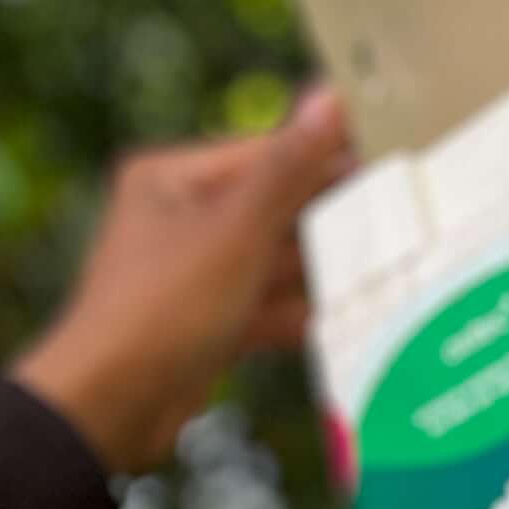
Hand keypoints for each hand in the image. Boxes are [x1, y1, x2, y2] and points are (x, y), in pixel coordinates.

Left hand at [10, 88, 354, 474]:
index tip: (391, 153)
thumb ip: (289, 169)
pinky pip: (264, 309)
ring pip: (272, 263)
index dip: (328, 155)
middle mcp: (179, 220)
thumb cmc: (159, 308)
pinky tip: (351, 317)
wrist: (106, 409)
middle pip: (274, 209)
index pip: (266, 153)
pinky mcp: (205, 326)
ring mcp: (193, 276)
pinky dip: (300, 315)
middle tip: (402, 214)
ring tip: (390, 265)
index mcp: (172, 179)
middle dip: (331, 218)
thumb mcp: (235, 232)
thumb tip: (328, 98)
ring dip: (322, 270)